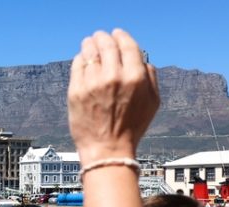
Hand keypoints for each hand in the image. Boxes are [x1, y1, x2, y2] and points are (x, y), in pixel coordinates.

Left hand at [67, 29, 158, 164]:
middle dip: (102, 37)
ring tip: (88, 43)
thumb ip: (150, 77)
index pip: (127, 45)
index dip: (121, 36)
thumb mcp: (153, 102)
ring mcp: (92, 84)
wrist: (107, 150)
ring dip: (89, 45)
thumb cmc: (132, 127)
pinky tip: (81, 58)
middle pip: (106, 45)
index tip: (116, 34)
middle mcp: (113, 77)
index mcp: (135, 77)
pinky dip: (79, 59)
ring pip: (89, 52)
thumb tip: (141, 59)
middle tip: (99, 37)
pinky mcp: (75, 91)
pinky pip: (76, 66)